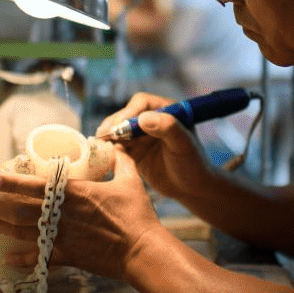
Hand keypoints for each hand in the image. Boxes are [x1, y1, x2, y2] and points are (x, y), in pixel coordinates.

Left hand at [0, 150, 162, 280]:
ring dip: (1, 226)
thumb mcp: (130, 181)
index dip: (11, 182)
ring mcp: (63, 237)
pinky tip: (6, 259)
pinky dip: (22, 259)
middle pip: (22, 209)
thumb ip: (120, 161)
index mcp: (75, 194)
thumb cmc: (137, 214)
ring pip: (24, 232)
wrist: (142, 250)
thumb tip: (115, 146)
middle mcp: (63, 215)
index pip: (35, 186)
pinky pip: (40, 259)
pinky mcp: (68, 256)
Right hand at [95, 92, 214, 198]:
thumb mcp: (184, 144)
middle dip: (114, 124)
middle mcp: (153, 120)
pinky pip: (118, 146)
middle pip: (126, 115)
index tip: (119, 126)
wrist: (193, 189)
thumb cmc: (194, 164)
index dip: (129, 112)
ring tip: (99, 144)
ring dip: (109, 136)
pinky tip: (103, 154)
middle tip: (103, 135)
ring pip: (119, 130)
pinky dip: (110, 149)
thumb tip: (144, 118)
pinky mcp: (135, 151)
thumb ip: (168, 128)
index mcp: (167, 110)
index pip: (142, 103)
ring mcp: (143, 136)